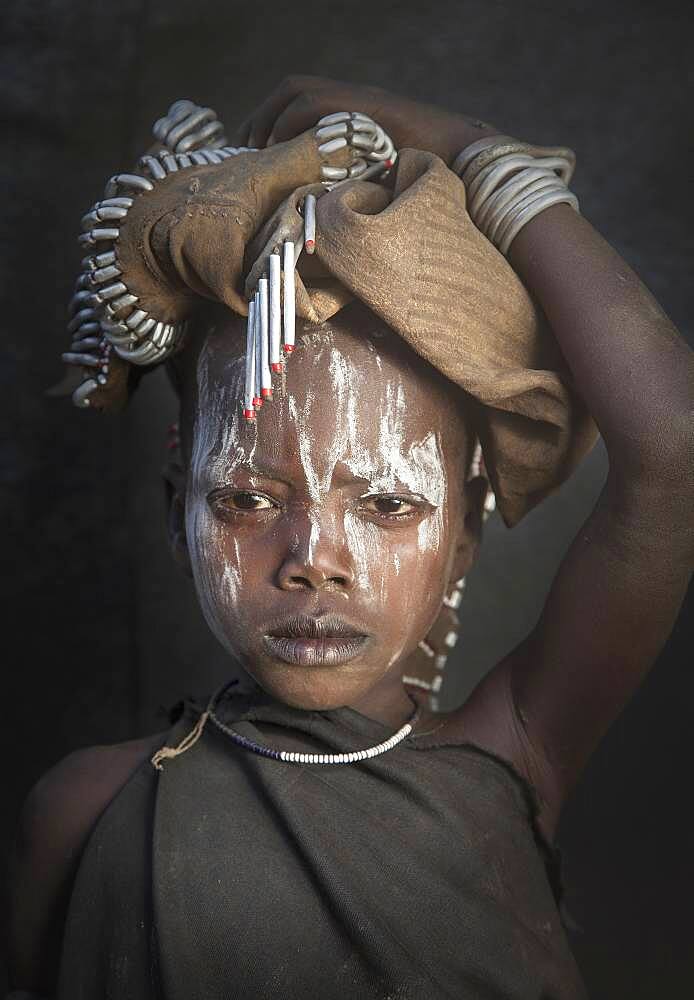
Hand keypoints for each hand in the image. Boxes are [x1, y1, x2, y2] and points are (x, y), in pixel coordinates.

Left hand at [231, 75, 500, 165]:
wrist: (471, 164)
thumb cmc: (430, 185)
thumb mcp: (378, 185)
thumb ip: (349, 187)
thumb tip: (319, 216)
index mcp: (355, 116)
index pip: (298, 102)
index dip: (269, 122)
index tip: (251, 151)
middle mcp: (356, 102)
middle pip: (292, 90)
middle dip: (261, 118)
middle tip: (245, 150)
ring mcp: (363, 102)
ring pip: (298, 92)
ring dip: (272, 120)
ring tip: (259, 153)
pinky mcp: (368, 109)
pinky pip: (316, 107)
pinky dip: (291, 126)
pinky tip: (282, 152)